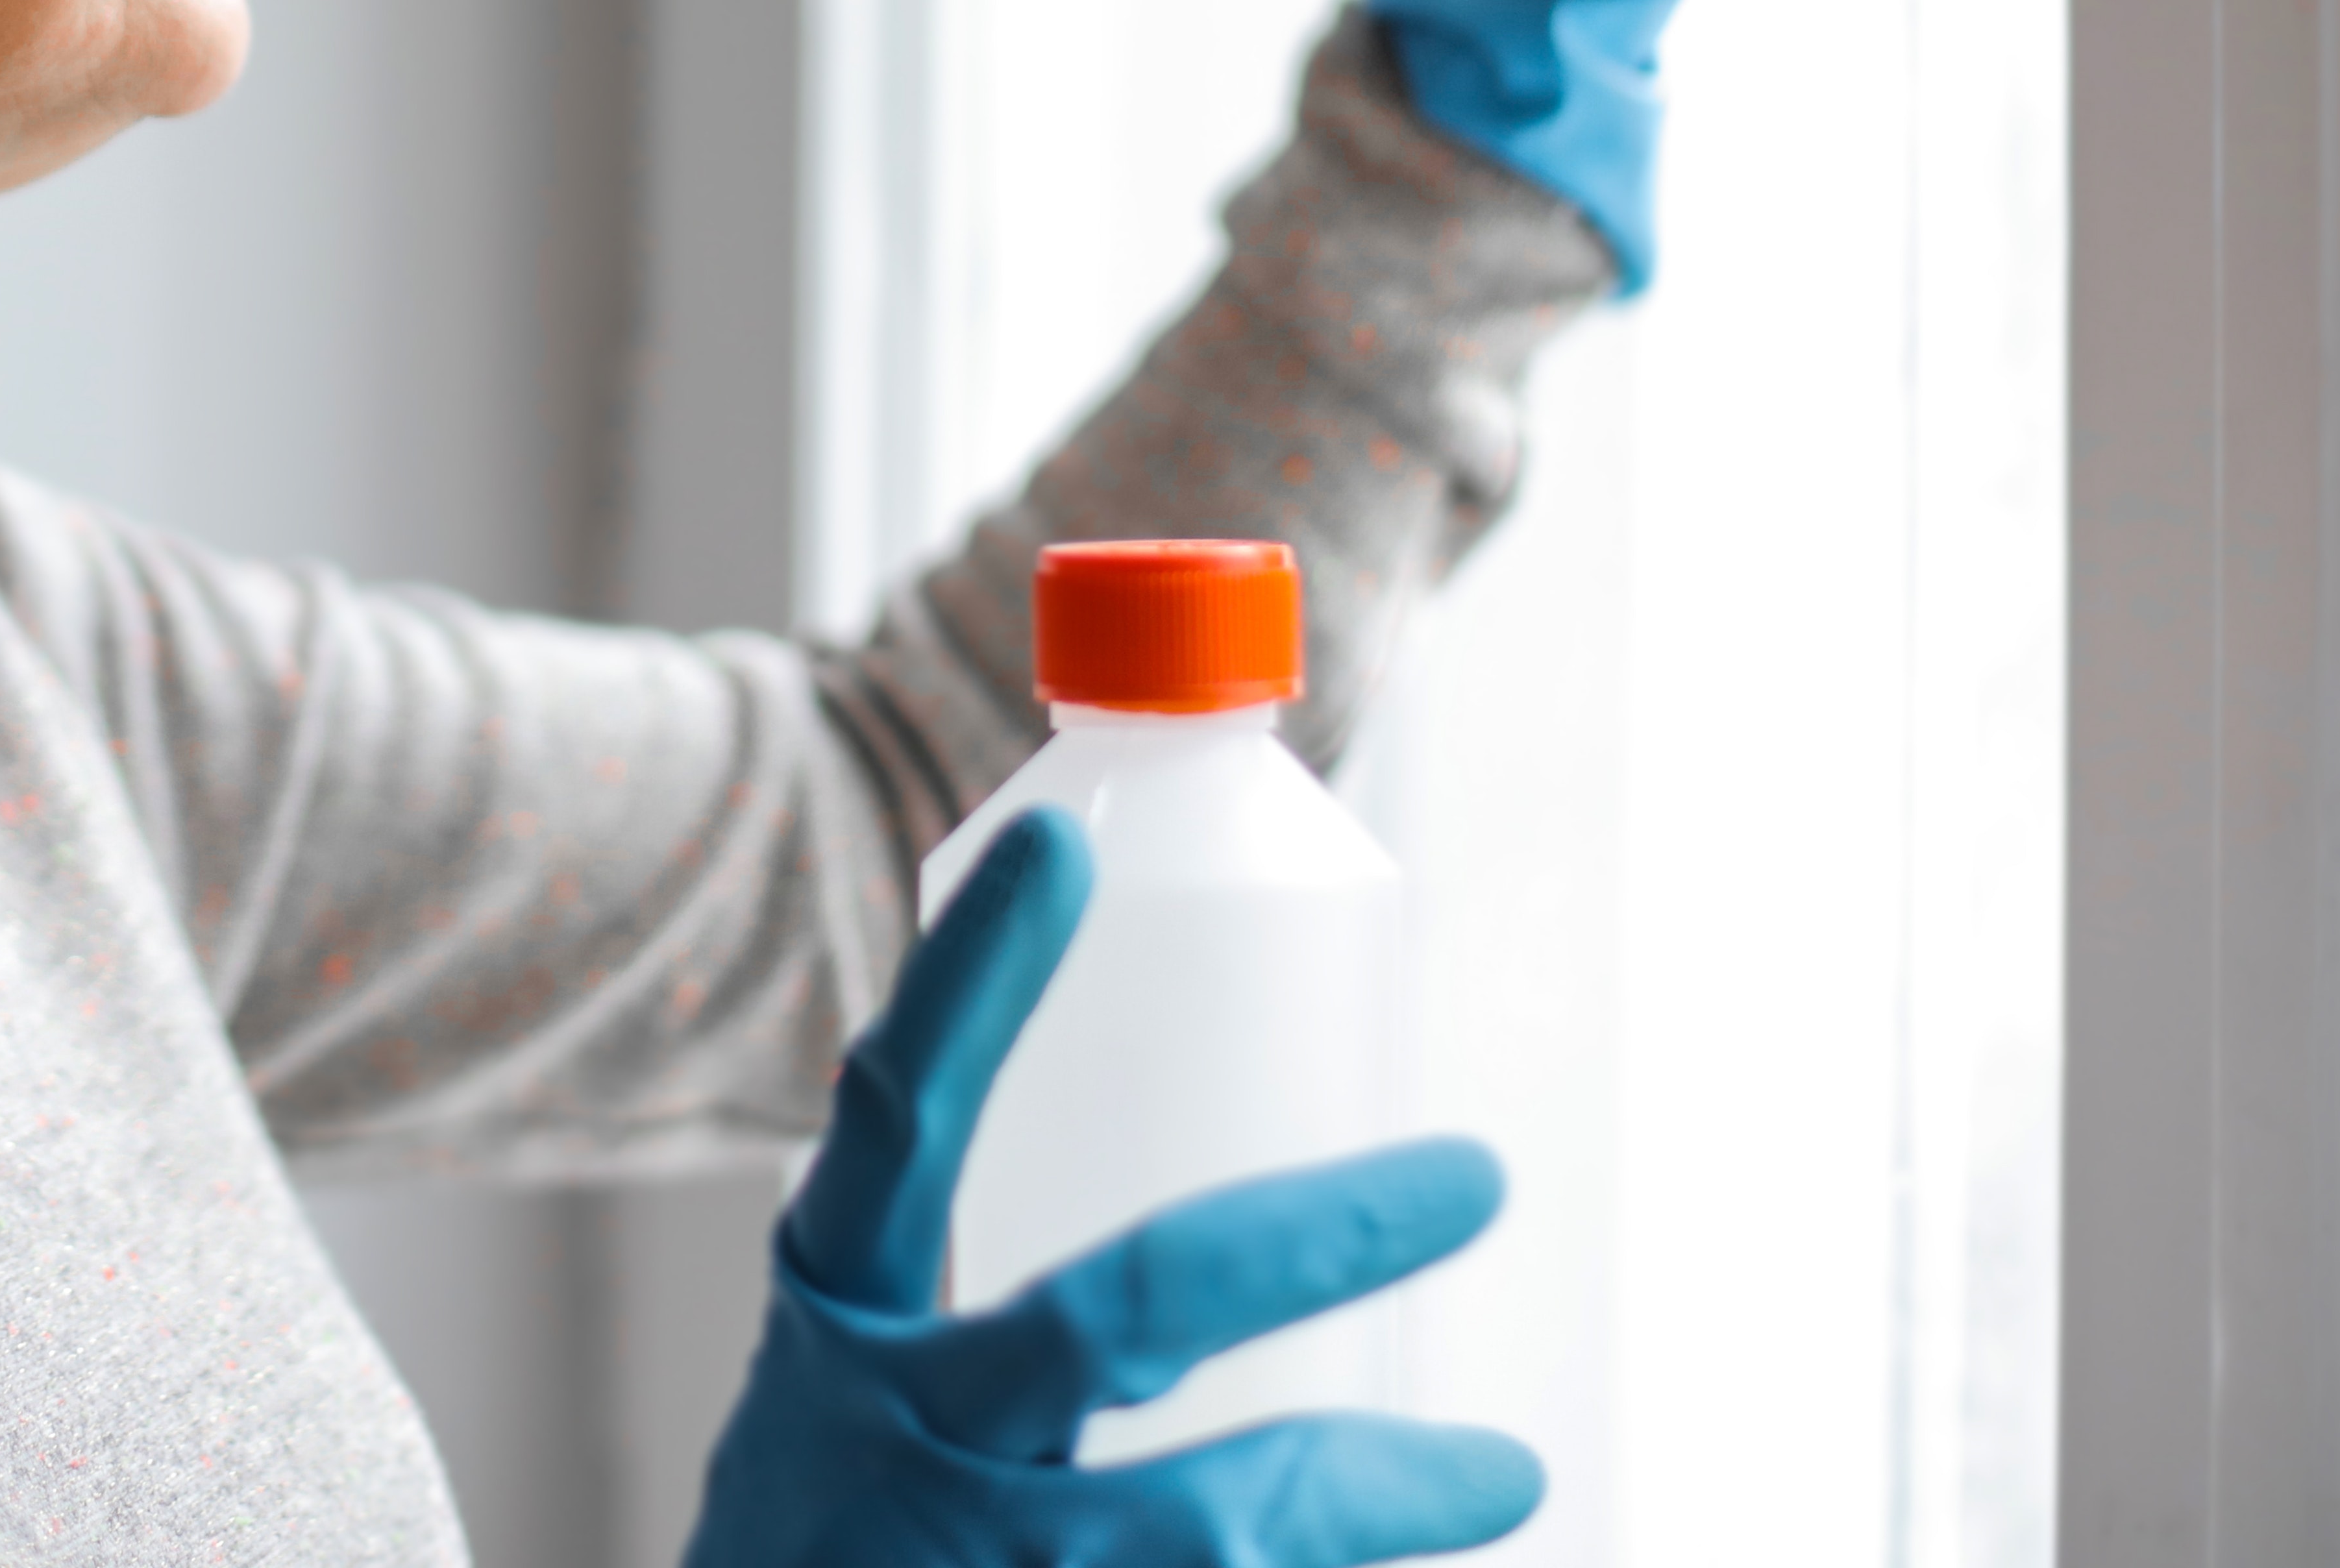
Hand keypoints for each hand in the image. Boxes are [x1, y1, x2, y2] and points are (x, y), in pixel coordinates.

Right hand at [684, 811, 1543, 1567]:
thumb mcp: (852, 1398)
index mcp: (840, 1319)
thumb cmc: (837, 1546)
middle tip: (1472, 1177)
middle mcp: (901, 1434)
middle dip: (1312, 1238)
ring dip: (1372, 1493)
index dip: (970, 980)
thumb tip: (1215, 1235)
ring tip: (1502, 1467)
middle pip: (1122, 1311)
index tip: (1057, 843)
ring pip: (1208, 1525)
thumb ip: (988, 1322)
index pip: (896, 1120)